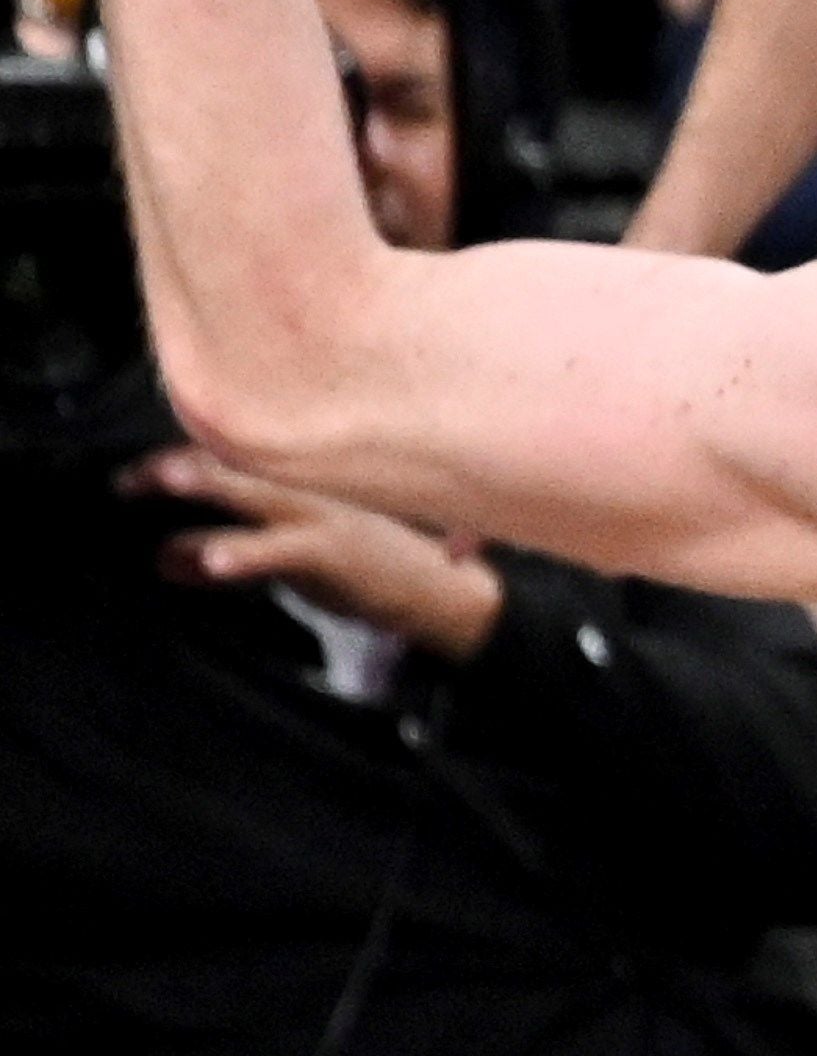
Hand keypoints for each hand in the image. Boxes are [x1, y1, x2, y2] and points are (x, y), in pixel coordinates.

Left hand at [125, 444, 505, 659]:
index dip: (185, 458)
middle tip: (130, 475)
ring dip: (208, 483)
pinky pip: (282, 548)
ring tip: (161, 479)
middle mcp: (314, 488)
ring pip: (257, 492)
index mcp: (307, 484)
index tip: (135, 473)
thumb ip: (234, 555)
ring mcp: (326, 515)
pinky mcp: (336, 550)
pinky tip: (209, 561)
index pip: (240, 460)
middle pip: (239, 464)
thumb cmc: (375, 573)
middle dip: (181, 464)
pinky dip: (244, 552)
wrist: (446, 597)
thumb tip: (166, 559)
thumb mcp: (296, 565)